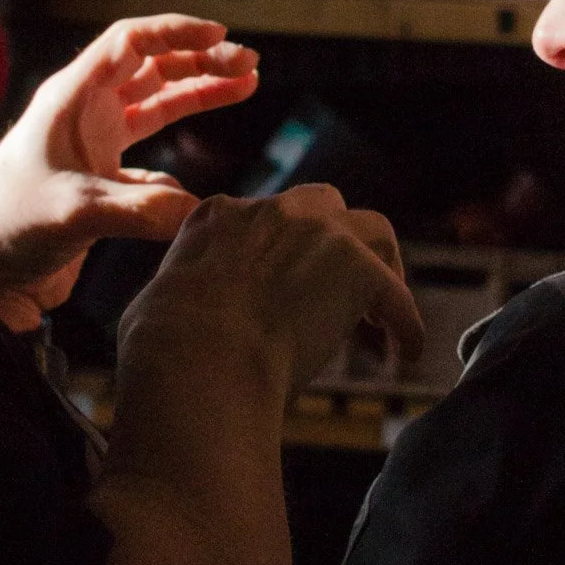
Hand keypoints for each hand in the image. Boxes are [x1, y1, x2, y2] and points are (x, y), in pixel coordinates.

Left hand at [0, 14, 259, 331]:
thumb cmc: (8, 226)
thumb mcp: (76, 210)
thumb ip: (142, 209)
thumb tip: (201, 210)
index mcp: (71, 98)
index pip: (130, 42)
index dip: (176, 32)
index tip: (222, 35)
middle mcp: (84, 115)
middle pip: (152, 67)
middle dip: (201, 60)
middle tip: (249, 64)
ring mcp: (94, 149)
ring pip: (157, 104)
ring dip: (199, 92)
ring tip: (247, 82)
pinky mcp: (102, 185)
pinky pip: (153, 162)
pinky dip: (182, 161)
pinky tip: (201, 180)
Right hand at [106, 186, 424, 478]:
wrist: (195, 359)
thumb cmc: (163, 350)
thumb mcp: (158, 302)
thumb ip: (181, 294)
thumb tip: (170, 318)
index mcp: (219, 218)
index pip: (262, 222)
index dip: (282, 255)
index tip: (286, 287)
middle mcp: (272, 211)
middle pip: (324, 205)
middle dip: (335, 241)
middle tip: (339, 287)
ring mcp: (320, 233)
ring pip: (373, 231)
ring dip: (381, 266)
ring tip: (381, 313)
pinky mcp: (358, 268)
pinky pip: (396, 295)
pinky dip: (404, 323)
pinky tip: (405, 352)